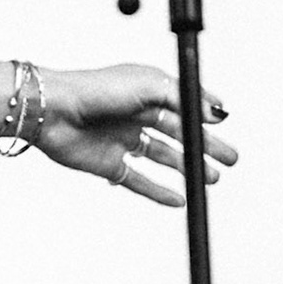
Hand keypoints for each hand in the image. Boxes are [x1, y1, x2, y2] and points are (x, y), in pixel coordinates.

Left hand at [38, 63, 237, 205]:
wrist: (53, 110)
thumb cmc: (95, 89)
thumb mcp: (148, 84)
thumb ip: (183, 98)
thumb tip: (215, 110)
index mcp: (145, 91)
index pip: (182, 105)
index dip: (203, 116)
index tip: (225, 126)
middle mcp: (134, 114)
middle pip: (178, 132)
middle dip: (205, 146)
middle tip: (229, 159)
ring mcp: (121, 140)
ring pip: (162, 157)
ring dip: (187, 168)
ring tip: (210, 178)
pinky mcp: (108, 163)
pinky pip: (138, 181)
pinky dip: (158, 191)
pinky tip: (178, 199)